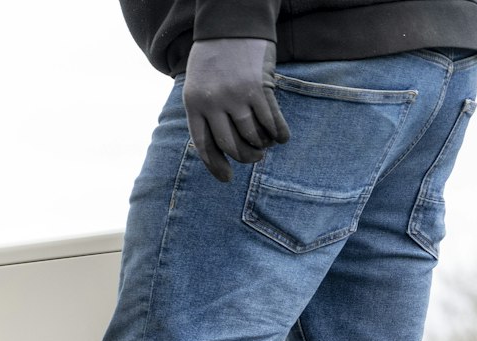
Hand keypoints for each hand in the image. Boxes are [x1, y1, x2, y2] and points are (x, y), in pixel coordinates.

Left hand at [183, 38, 290, 182]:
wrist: (231, 25)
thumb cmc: (214, 59)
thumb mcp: (198, 86)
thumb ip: (205, 113)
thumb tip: (220, 149)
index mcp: (194, 104)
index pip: (204, 145)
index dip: (216, 166)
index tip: (227, 178)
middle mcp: (213, 103)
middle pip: (230, 144)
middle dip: (244, 156)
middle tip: (254, 157)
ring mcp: (237, 96)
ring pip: (251, 135)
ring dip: (261, 145)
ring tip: (265, 145)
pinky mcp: (259, 88)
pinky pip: (271, 120)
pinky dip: (278, 133)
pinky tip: (281, 137)